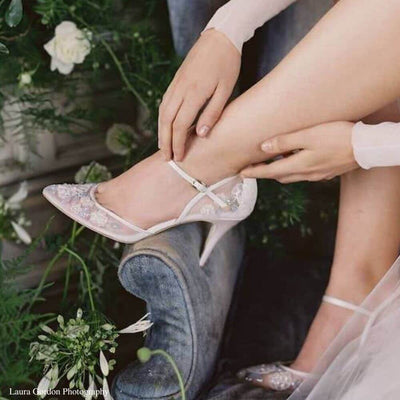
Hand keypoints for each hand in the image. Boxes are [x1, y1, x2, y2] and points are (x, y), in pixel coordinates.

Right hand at [158, 29, 240, 160]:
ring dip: (161, 131)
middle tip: (166, 157)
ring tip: (163, 146)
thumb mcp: (225, 90)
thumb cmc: (227, 64)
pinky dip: (163, 118)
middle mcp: (181, 89)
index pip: (180, 125)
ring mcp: (176, 84)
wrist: (220, 36)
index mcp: (194, 93)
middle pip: (166, 121)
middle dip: (165, 141)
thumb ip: (213, 113)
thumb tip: (200, 135)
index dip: (178, 143)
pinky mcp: (176, 80)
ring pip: (162, 112)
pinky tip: (165, 126)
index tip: (179, 157)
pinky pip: (165, 102)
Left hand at [241, 121, 358, 182]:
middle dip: (264, 173)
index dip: (254, 172)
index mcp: (299, 165)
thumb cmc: (337, 137)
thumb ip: (284, 142)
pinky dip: (294, 169)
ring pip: (291, 175)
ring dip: (278, 171)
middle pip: (279, 176)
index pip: (270, 171)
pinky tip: (295, 159)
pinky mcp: (326, 172)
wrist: (366, 147)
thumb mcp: (308, 135)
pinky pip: (304, 173)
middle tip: (252, 168)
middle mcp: (306, 174)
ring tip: (270, 163)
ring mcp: (316, 175)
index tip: (241, 173)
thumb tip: (263, 147)